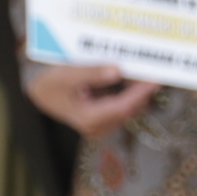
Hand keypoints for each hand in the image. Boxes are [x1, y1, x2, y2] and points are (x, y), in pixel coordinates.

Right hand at [22, 63, 156, 138]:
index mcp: (88, 119)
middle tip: (155, 69)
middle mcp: (97, 126)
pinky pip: (126, 105)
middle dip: (144, 90)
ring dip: (140, 91)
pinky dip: (132, 92)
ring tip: (146, 71)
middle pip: (130, 108)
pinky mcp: (106, 118)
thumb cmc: (51, 84)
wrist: (41, 92)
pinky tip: (135, 77)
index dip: (140, 93)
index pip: (122, 107)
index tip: (154, 79)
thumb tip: (116, 70)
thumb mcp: (66, 75)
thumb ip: (91, 73)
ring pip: (131, 108)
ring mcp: (103, 124)